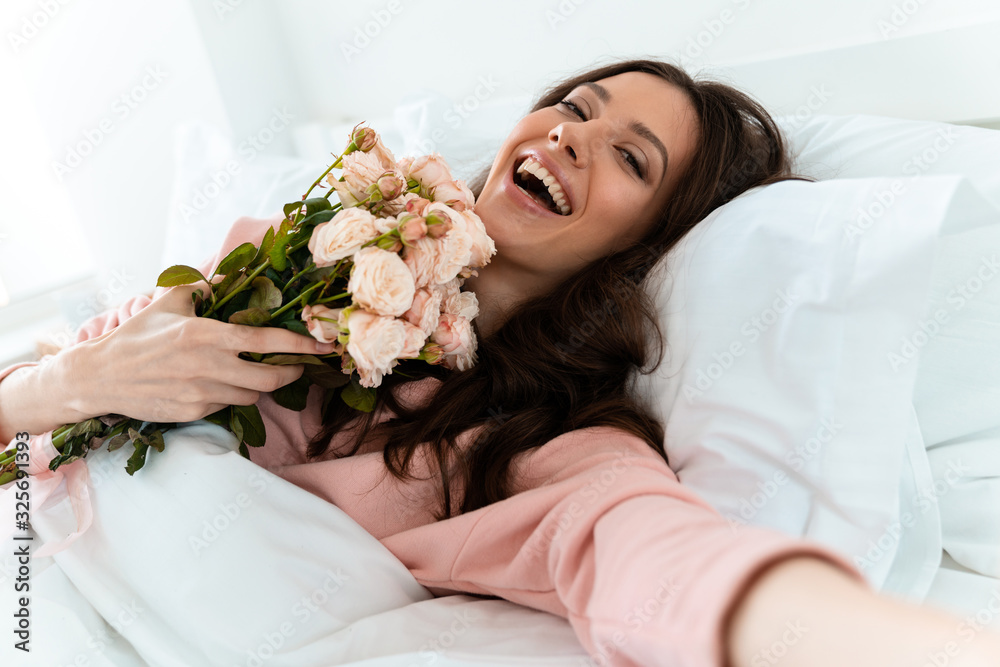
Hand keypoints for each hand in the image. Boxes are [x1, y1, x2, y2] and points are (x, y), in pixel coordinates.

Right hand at [67, 284, 335, 422]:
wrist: (100, 377)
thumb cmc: (137, 335)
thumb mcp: (169, 301)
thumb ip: (200, 286)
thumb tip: (224, 274)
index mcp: (208, 334)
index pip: (267, 340)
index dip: (301, 345)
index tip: (324, 346)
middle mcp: (210, 366)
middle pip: (270, 378)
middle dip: (290, 374)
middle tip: (297, 367)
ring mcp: (202, 393)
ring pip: (251, 395)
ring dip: (258, 385)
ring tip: (253, 372)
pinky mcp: (194, 413)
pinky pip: (227, 406)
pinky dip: (231, 396)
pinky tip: (221, 385)